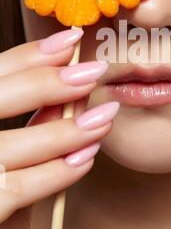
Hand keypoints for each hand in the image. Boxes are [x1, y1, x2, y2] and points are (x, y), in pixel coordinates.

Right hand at [0, 29, 119, 228]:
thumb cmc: (1, 188)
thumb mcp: (11, 153)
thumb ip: (31, 125)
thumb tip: (71, 95)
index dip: (28, 55)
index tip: (70, 40)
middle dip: (45, 83)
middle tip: (91, 73)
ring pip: (8, 145)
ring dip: (63, 131)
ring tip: (102, 120)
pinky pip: (16, 188)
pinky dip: (56, 173)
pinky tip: (85, 160)